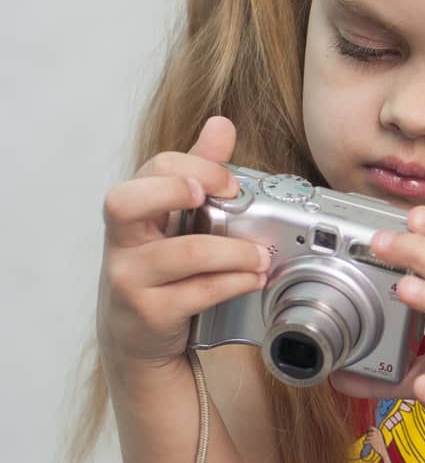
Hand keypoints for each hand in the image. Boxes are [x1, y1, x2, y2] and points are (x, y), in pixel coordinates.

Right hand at [97, 116, 269, 377]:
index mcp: (133, 209)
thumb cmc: (161, 271)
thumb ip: (197, 171)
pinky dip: (233, 283)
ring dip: (234, 252)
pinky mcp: (148, 313)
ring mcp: (130, 278)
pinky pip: (196, 292)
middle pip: (125, 201)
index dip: (196, 166)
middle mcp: (123, 240)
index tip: (231, 181)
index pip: (152, 168)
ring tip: (262, 255)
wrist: (138, 339)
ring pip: (181, 254)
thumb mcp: (176, 219)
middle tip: (225, 197)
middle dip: (175, 191)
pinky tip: (253, 279)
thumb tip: (220, 123)